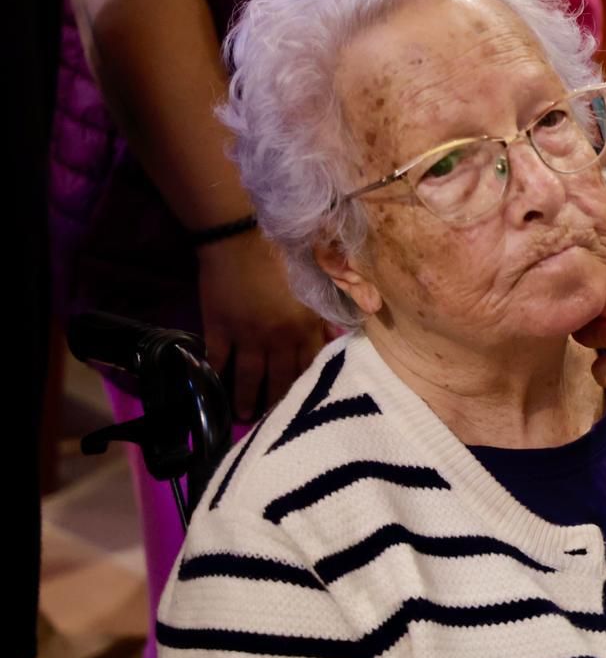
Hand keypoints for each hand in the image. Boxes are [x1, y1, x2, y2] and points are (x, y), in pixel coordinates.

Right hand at [197, 230, 325, 419]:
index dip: (307, 387)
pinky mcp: (218, 330)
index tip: (306, 404)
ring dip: (245, 400)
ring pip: (247, 378)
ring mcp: (246, 337)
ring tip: (244, 415)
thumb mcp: (315, 283)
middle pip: (279, 380)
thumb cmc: (283, 254)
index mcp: (304, 326)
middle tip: (273, 420)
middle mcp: (277, 338)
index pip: (309, 366)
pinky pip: (218, 362)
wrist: (239, 237)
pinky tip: (216, 389)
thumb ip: (324, 314)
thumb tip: (337, 337)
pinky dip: (216, 377)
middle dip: (276, 403)